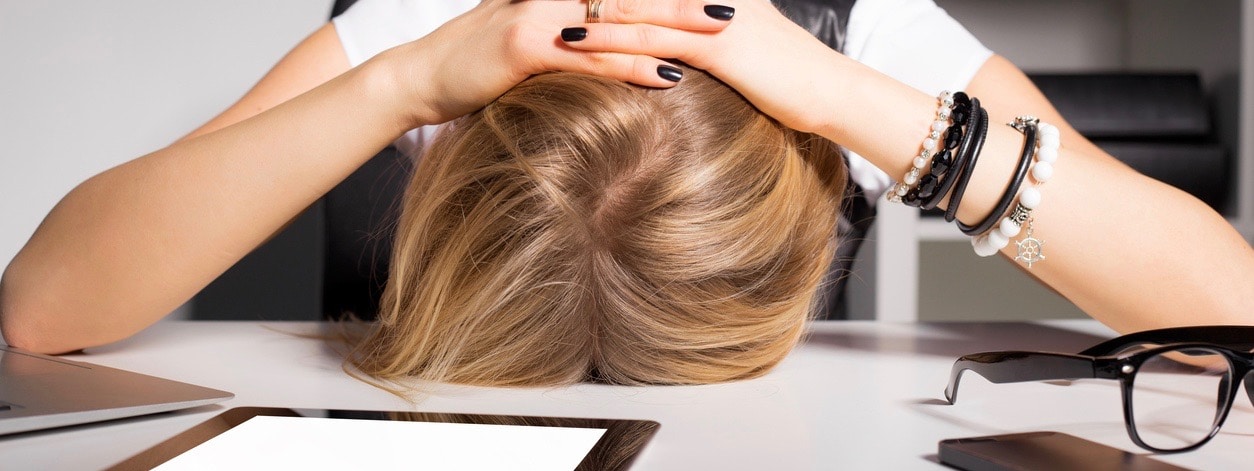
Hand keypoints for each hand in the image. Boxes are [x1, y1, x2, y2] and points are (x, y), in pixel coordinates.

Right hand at [381, 0, 734, 125]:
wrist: (421, 78)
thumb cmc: (479, 64)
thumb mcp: (533, 38)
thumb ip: (574, 34)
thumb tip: (612, 40)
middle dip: (689, 0)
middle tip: (736, 6)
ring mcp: (542, 16)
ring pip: (622, 22)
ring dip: (676, 29)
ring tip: (723, 33)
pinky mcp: (528, 48)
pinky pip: (592, 58)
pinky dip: (634, 67)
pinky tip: (670, 76)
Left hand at [556, 0, 849, 133]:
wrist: (835, 93)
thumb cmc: (792, 80)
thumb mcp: (744, 52)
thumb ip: (705, 43)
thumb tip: (673, 56)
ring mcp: (712, 14)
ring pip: (635, 4)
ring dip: (589, 10)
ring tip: (546, 17)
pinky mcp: (716, 44)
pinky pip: (650, 37)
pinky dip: (608, 37)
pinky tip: (574, 43)